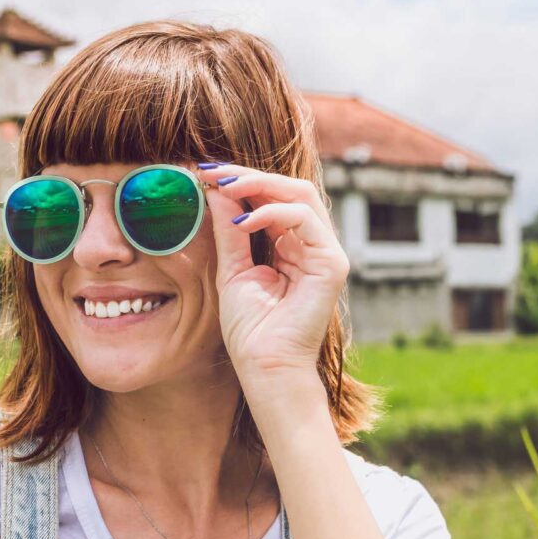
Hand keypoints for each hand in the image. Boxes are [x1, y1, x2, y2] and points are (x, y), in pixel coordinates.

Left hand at [197, 164, 350, 394]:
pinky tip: (244, 221)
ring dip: (260, 185)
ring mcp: (325, 252)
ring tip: (225, 188)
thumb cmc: (250, 329)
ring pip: (301, 195)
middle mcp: (311, 244)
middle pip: (288, 189)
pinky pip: (306, 220)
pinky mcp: (332, 263)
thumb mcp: (231, 269)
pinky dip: (273, 212)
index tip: (205, 173)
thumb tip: (217, 190)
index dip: (241, 181)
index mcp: (290, 245)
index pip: (271, 198)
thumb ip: (229, 230)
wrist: (265, 366)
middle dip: (249, 176)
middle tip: (213, 172)